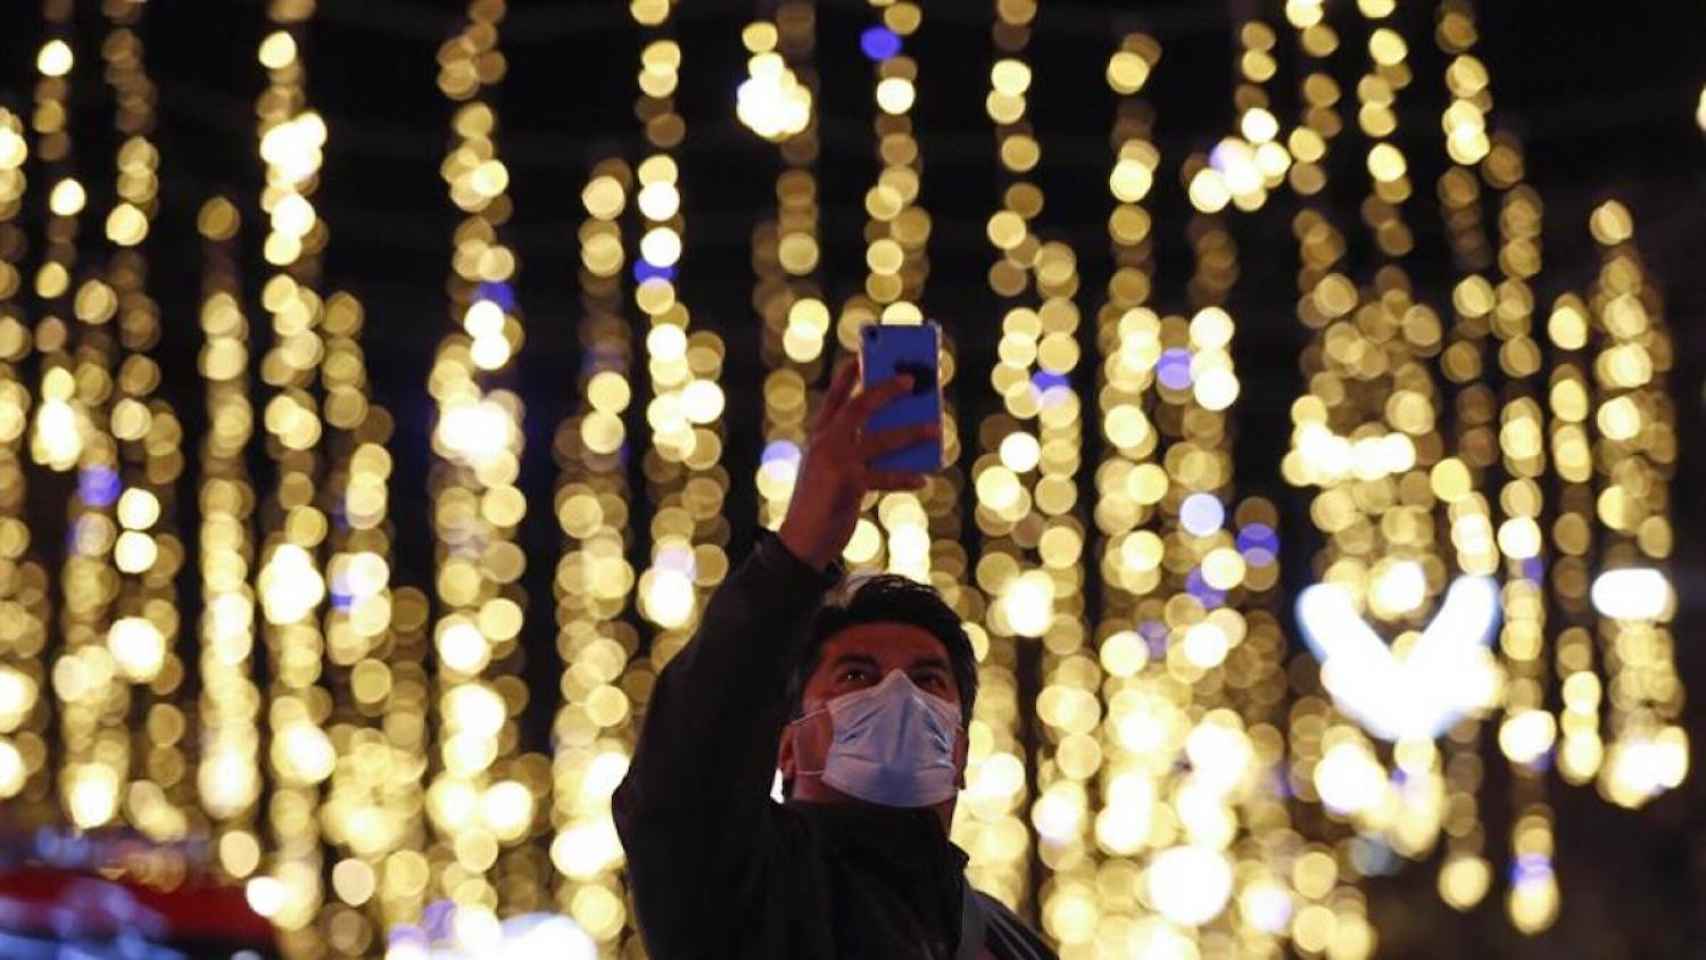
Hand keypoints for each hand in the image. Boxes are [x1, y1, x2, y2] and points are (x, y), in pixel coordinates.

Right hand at [777, 361, 937, 571]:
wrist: (801, 540)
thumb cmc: (822, 502)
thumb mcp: (833, 470)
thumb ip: (856, 450)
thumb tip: (901, 437)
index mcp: (820, 436)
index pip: (836, 397)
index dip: (849, 374)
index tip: (863, 354)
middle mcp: (826, 442)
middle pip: (860, 406)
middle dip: (887, 389)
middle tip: (911, 378)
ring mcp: (836, 462)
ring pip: (881, 438)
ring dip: (912, 432)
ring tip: (936, 429)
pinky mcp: (848, 484)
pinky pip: (885, 475)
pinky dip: (906, 477)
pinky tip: (923, 478)